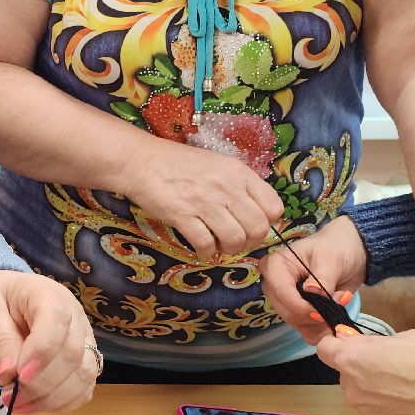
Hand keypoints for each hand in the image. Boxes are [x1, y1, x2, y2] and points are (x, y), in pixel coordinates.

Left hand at [0, 269, 96, 413]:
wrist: (6, 295)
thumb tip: (9, 374)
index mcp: (48, 294)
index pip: (56, 322)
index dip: (41, 353)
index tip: (18, 376)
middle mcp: (75, 316)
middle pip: (72, 355)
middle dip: (41, 384)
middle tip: (9, 396)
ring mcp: (84, 339)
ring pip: (84, 376)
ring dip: (52, 399)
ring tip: (18, 405)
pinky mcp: (84, 360)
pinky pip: (84, 388)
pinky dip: (62, 403)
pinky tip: (34, 406)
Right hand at [119, 142, 284, 259]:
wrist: (140, 161)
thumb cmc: (179, 163)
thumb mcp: (217, 164)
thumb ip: (238, 185)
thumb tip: (254, 213)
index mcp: (239, 172)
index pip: (274, 207)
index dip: (267, 223)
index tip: (252, 225)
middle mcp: (227, 187)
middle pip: (258, 228)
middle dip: (250, 242)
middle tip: (237, 241)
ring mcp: (205, 202)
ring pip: (235, 239)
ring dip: (229, 249)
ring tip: (219, 245)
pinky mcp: (183, 216)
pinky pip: (206, 244)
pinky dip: (206, 253)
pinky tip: (201, 248)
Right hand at [257, 216, 365, 344]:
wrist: (349, 254)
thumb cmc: (337, 249)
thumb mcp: (332, 259)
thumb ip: (322, 277)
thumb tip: (311, 291)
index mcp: (275, 265)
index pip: (281, 292)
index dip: (301, 306)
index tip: (324, 312)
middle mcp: (274, 284)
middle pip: (286, 311)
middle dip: (313, 315)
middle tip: (338, 305)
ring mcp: (284, 300)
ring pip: (295, 323)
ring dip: (319, 323)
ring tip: (339, 307)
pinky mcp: (296, 311)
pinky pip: (304, 329)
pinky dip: (320, 330)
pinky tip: (333, 319)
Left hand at [317, 328, 414, 414]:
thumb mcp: (407, 339)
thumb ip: (372, 342)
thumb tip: (351, 341)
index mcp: (353, 361)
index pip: (326, 349)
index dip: (337, 347)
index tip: (349, 348)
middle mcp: (352, 390)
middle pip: (348, 378)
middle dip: (365, 374)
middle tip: (396, 373)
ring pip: (365, 402)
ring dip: (379, 398)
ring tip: (412, 396)